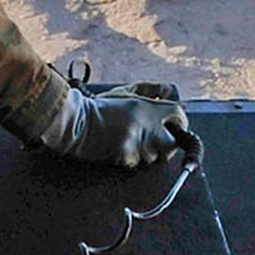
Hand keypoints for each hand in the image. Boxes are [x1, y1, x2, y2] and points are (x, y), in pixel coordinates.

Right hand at [37, 82, 187, 167]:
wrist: (76, 123)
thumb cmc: (99, 107)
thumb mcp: (124, 92)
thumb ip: (149, 90)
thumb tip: (167, 91)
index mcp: (147, 108)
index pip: (179, 115)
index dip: (178, 121)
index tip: (172, 125)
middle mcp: (147, 126)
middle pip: (173, 142)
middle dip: (166, 143)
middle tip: (154, 139)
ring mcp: (138, 144)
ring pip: (156, 157)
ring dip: (148, 153)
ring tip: (131, 142)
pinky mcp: (128, 158)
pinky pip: (138, 164)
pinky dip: (132, 159)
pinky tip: (121, 149)